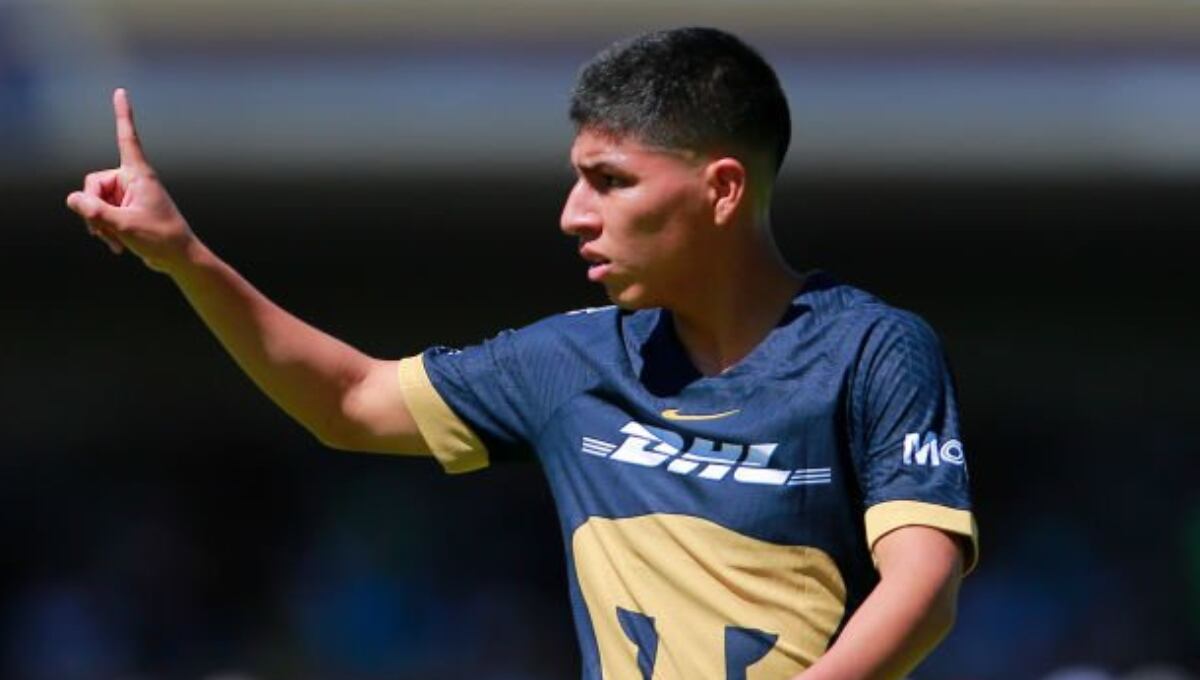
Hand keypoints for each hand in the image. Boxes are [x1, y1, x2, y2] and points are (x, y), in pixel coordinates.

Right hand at [66, 88, 195, 273]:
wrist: (179, 259)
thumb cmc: (160, 239)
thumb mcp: (123, 225)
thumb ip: (95, 212)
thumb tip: (73, 199)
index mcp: (139, 174)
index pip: (127, 138)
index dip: (122, 115)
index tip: (121, 92)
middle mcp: (133, 180)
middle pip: (93, 183)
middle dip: (93, 208)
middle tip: (107, 230)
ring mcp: (129, 196)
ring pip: (95, 201)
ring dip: (99, 223)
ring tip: (117, 241)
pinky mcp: (127, 210)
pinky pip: (102, 213)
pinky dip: (105, 229)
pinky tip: (118, 246)